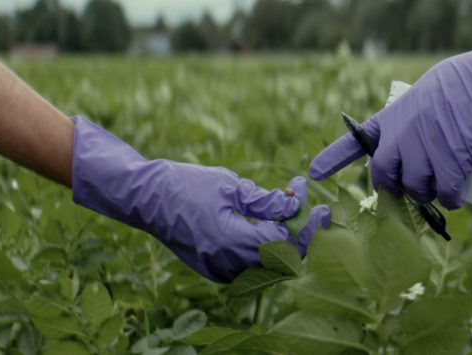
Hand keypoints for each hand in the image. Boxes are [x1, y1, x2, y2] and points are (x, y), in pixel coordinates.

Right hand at [71, 116, 330, 282]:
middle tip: (311, 207)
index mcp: (232, 240)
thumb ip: (265, 200)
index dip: (308, 226)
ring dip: (286, 240)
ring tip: (290, 209)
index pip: (285, 242)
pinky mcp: (217, 271)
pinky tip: (271, 223)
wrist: (148, 199)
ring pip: (269, 265)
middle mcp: (228, 263)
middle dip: (302, 233)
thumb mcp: (231, 184)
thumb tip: (295, 205)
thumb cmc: (188, 184)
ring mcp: (221, 271)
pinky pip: (253, 265)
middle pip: (282, 259)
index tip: (323, 209)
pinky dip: (268, 247)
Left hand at [309, 33, 471, 208]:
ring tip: (443, 187)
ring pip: (417, 188)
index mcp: (394, 115)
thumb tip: (418, 147)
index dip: (333, 159)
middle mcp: (402, 133)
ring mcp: (425, 148)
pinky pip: (445, 194)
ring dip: (428, 195)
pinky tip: (457, 199)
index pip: (356, 140)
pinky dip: (451, 202)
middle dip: (396, 187)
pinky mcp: (451, 161)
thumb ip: (416, 119)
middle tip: (414, 187)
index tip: (313, 172)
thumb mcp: (430, 91)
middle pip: (384, 176)